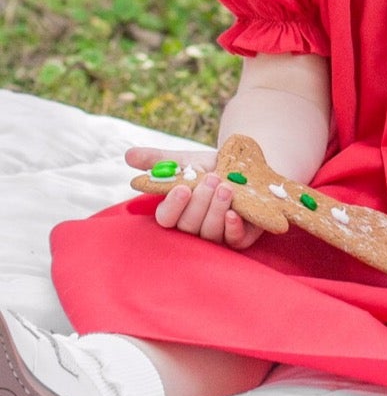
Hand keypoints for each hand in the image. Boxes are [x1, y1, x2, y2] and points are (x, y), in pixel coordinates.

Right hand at [125, 146, 265, 250]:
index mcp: (177, 212)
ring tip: (226, 187)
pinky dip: (232, 228)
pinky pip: (233, 240)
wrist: (249, 168)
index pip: (166, 218)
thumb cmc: (212, 167)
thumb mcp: (187, 161)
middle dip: (200, 202)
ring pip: (209, 233)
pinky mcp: (239, 238)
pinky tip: (234, 213)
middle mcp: (193, 227)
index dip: (173, 205)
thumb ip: (159, 161)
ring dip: (216, 210)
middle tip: (211, 179)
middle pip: (188, 225)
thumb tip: (128, 155)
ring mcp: (216, 235)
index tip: (182, 187)